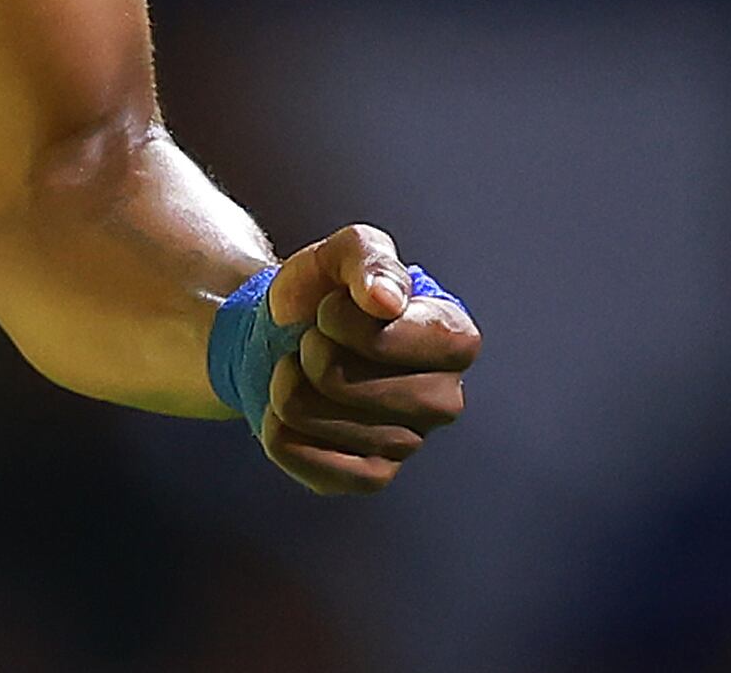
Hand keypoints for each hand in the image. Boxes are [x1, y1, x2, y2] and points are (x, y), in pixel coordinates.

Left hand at [258, 223, 477, 495]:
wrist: (282, 336)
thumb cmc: (325, 293)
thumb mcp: (343, 254)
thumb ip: (369, 260)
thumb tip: (385, 301)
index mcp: (453, 339)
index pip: (419, 341)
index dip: (358, 324)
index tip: (328, 308)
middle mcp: (443, 398)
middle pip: (351, 384)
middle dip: (311, 352)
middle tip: (311, 340)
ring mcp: (408, 443)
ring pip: (320, 419)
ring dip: (286, 385)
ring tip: (297, 369)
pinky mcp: (369, 476)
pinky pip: (307, 459)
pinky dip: (277, 427)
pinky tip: (285, 409)